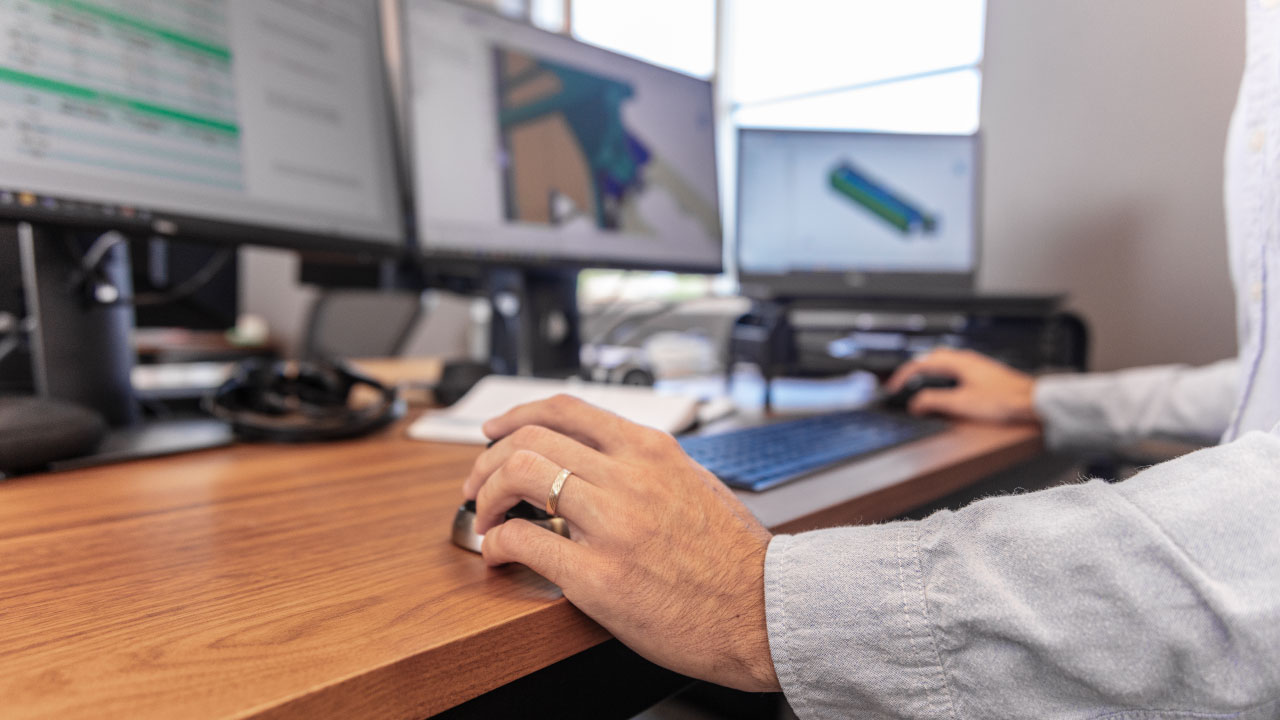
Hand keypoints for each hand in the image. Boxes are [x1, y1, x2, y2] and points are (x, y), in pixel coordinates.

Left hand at [461, 395, 780, 691]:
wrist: (766, 610)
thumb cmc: (735, 557)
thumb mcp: (694, 482)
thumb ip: (646, 466)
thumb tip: (600, 460)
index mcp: (651, 451)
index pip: (565, 410)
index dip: (516, 415)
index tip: (494, 431)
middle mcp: (629, 477)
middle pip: (530, 439)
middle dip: (488, 460)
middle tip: (479, 484)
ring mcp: (612, 525)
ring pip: (520, 476)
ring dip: (487, 495)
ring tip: (487, 518)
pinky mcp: (598, 577)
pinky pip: (526, 542)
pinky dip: (499, 544)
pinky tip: (500, 554)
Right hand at [886, 347, 1037, 422]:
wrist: (1033, 402)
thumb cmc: (1004, 400)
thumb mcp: (962, 404)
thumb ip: (935, 402)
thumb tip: (916, 403)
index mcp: (958, 362)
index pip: (921, 364)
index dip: (903, 376)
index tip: (893, 387)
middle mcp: (966, 359)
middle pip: (932, 357)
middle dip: (914, 369)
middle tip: (904, 382)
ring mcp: (976, 364)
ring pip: (945, 361)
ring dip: (929, 370)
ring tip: (921, 383)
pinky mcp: (984, 373)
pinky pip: (955, 367)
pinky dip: (942, 374)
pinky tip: (947, 386)